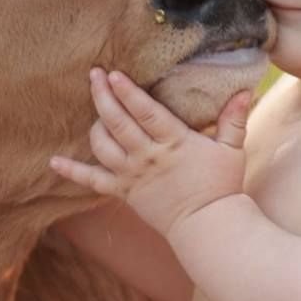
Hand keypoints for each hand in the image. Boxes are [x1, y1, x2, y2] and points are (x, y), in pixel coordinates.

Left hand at [49, 67, 253, 233]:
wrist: (208, 227)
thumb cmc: (222, 185)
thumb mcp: (232, 149)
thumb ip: (234, 118)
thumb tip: (246, 89)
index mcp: (173, 142)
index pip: (145, 112)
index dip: (127, 92)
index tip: (114, 73)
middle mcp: (148, 157)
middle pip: (118, 123)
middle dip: (103, 96)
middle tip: (94, 74)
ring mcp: (132, 175)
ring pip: (102, 146)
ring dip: (94, 124)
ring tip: (96, 104)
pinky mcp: (124, 192)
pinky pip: (92, 181)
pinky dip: (72, 171)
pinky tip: (54, 161)